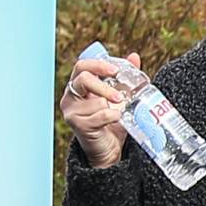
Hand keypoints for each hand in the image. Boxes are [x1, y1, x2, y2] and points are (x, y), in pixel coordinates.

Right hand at [60, 50, 137, 169]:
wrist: (108, 149)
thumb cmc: (111, 121)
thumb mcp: (118, 97)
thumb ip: (124, 77)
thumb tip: (134, 56)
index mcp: (77, 86)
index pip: (81, 66)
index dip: (98, 65)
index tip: (115, 70)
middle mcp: (70, 97)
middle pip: (83, 79)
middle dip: (104, 86)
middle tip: (120, 96)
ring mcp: (71, 112)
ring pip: (96, 101)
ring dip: (112, 107)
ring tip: (118, 113)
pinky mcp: (78, 125)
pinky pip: (100, 115)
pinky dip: (112, 117)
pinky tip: (116, 120)